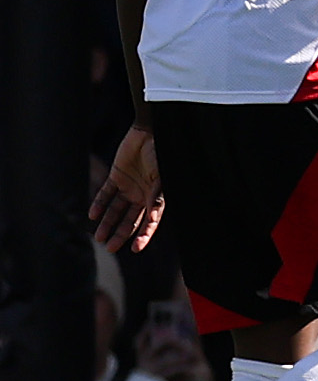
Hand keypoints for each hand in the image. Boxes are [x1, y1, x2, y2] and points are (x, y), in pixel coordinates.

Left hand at [91, 125, 164, 249]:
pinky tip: (92, 215)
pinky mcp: (116, 177)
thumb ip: (156, 196)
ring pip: (116, 210)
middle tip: (110, 248)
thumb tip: (154, 217)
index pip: (149, 221)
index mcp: (156, 196)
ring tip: (99, 237)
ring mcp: (128, 187)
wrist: (148, 132)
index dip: (143, 235)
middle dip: (121, 234)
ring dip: (108, 223)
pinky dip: (99, 204)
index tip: (135, 249)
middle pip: (130, 219)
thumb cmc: (160, 152)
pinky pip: (106, 194)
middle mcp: (142, 195)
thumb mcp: (160, 176)